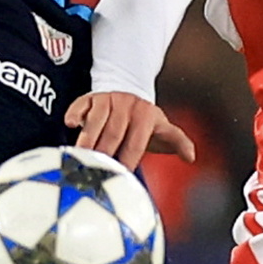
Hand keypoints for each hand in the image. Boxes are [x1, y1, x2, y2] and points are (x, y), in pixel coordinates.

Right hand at [66, 91, 197, 166]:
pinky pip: (81, 104)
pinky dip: (75, 114)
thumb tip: (192, 157)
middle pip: (113, 134)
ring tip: (79, 158)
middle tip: (95, 173)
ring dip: (87, 140)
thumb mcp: (163, 127)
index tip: (120, 176)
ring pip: (95, 121)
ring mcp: (108, 100)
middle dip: (104, 154)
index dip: (127, 160)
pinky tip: (71, 125)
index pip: (135, 143)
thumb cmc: (145, 119)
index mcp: (147, 116)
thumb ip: (177, 141)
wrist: (129, 87)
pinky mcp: (92, 96)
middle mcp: (127, 106)